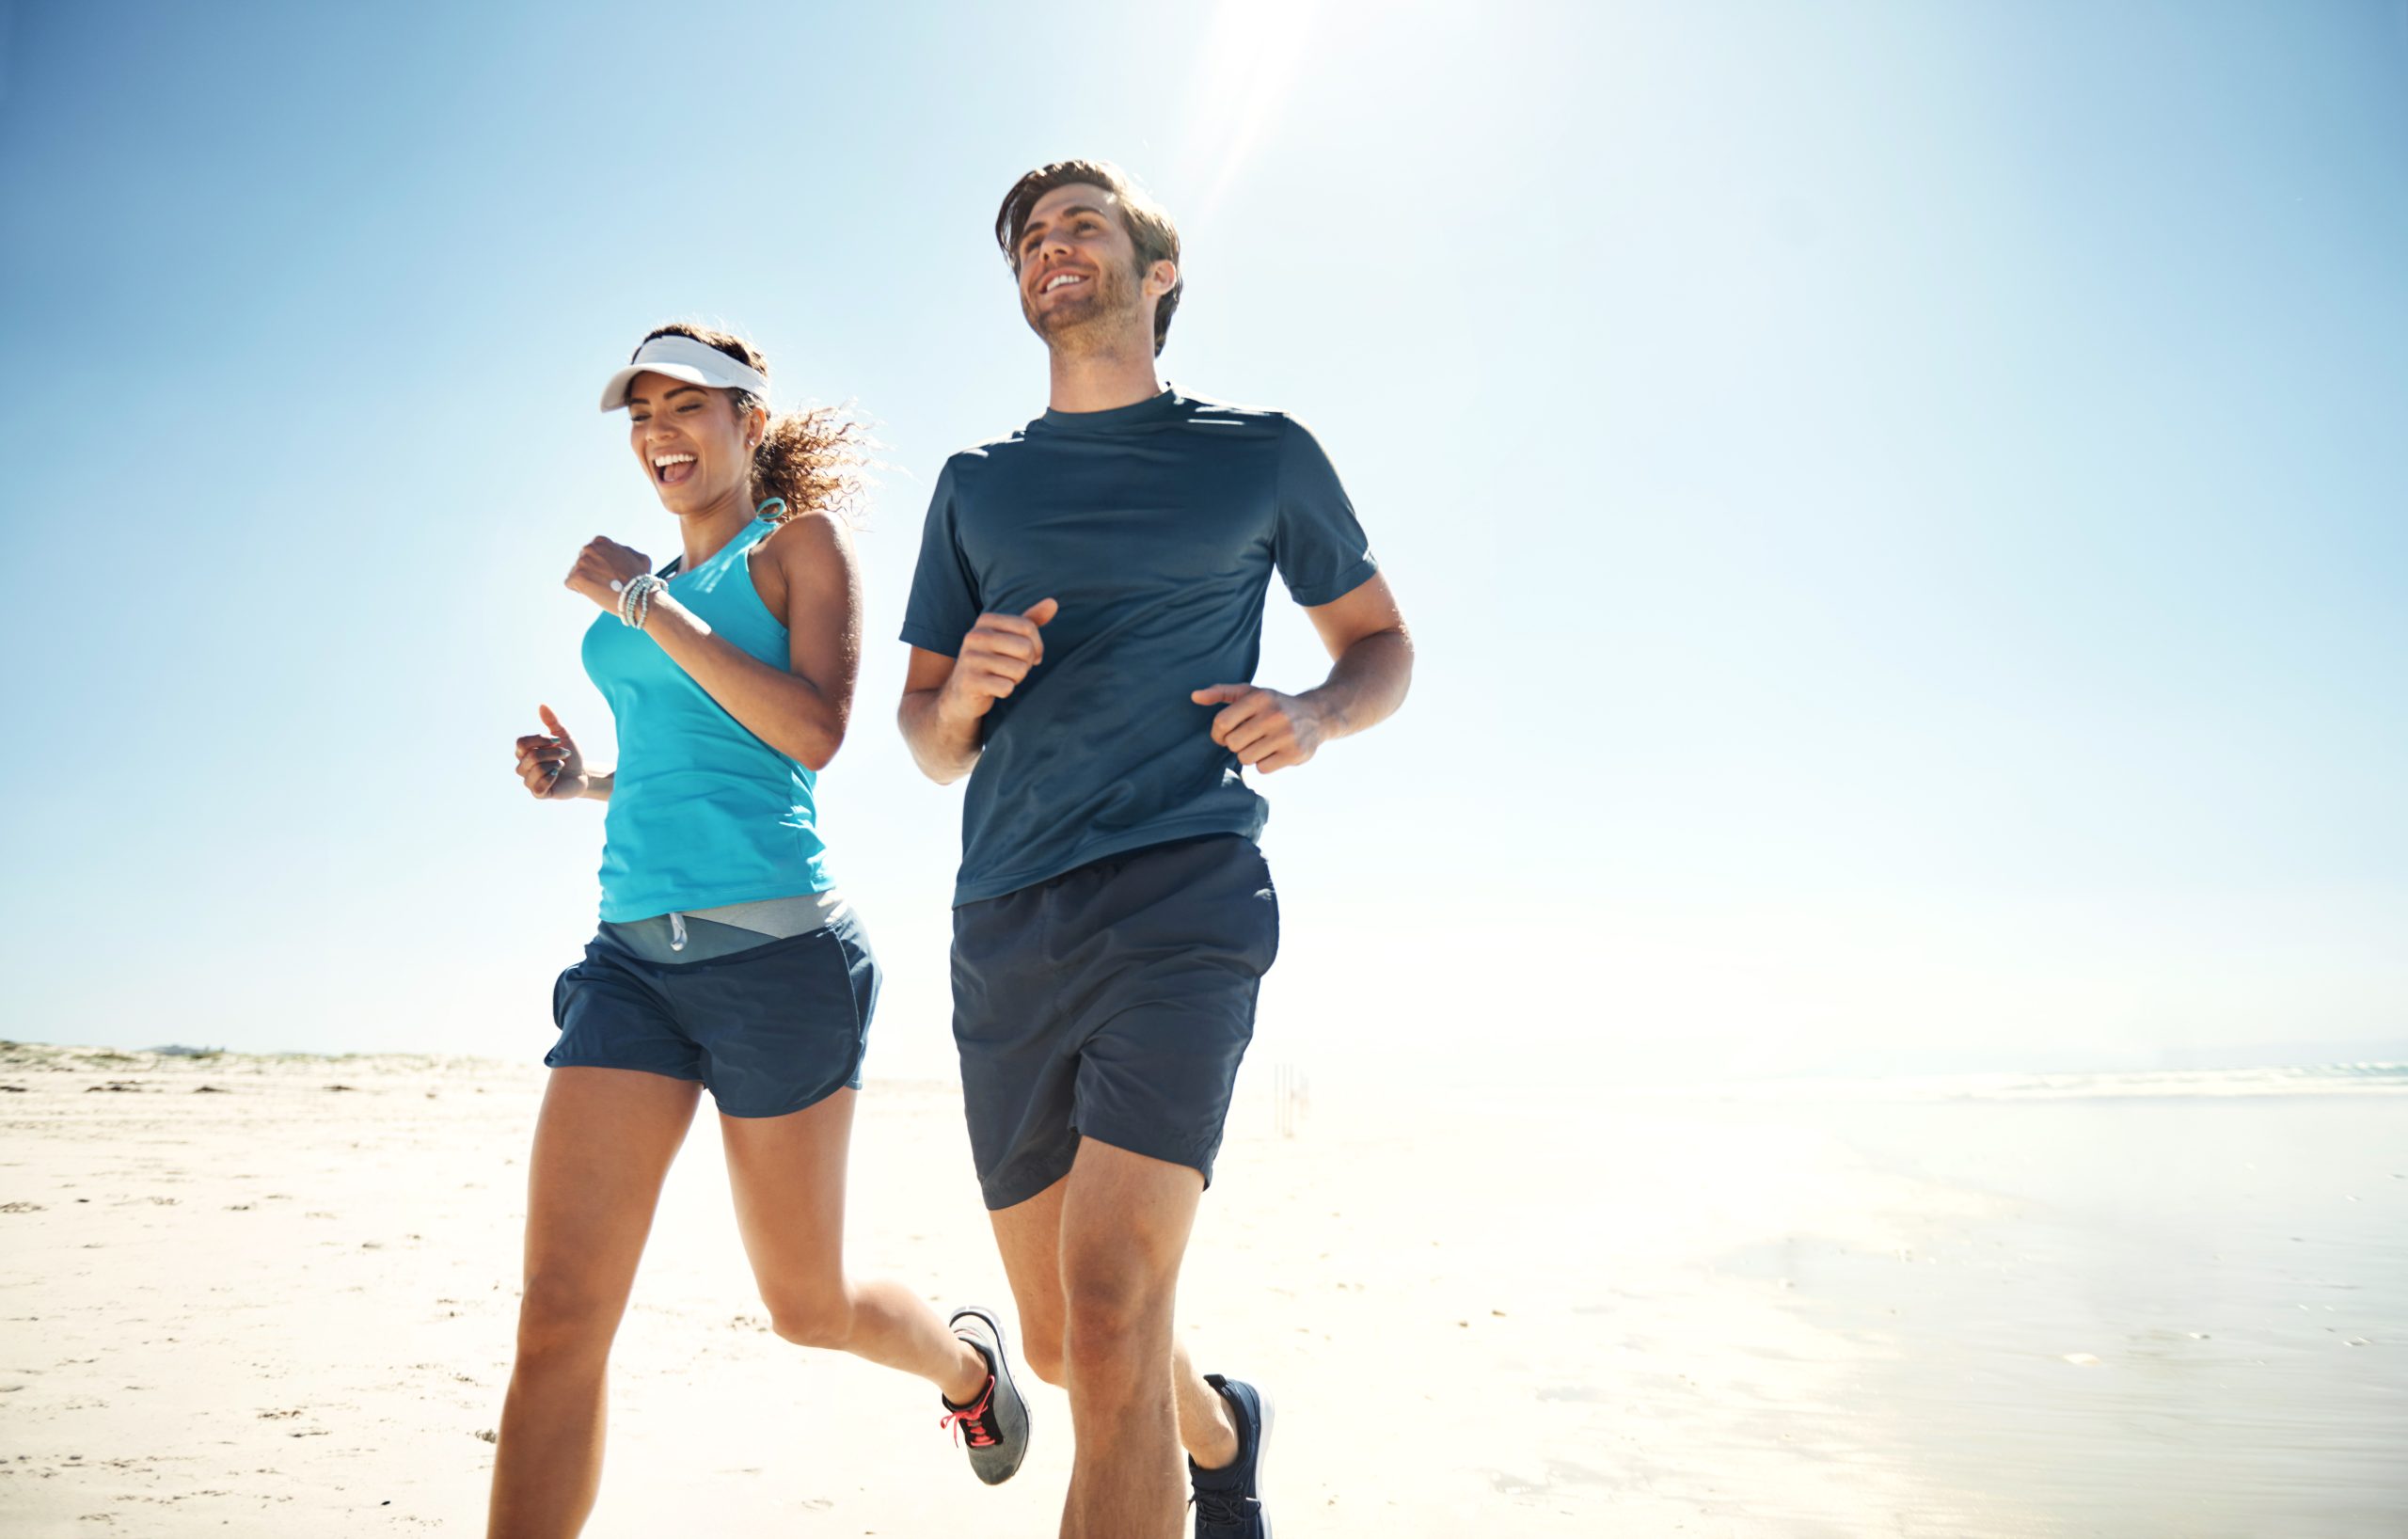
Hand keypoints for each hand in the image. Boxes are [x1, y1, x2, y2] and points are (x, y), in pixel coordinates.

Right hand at [513, 704, 585, 798]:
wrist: (582, 773)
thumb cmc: (569, 754)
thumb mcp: (563, 735)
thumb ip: (552, 721)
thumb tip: (542, 705)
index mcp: (524, 752)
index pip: (521, 743)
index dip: (540, 740)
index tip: (556, 740)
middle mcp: (522, 767)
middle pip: (531, 756)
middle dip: (553, 753)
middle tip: (565, 754)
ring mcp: (528, 781)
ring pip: (536, 770)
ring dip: (555, 764)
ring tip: (561, 765)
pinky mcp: (538, 793)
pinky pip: (540, 785)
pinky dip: (552, 777)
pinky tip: (558, 775)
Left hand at [566, 537, 652, 611]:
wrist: (638, 597)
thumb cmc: (641, 580)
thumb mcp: (639, 557)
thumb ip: (624, 550)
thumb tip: (616, 549)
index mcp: (601, 542)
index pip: (591, 551)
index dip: (598, 563)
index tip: (607, 572)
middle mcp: (590, 549)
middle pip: (582, 561)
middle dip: (590, 571)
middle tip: (603, 583)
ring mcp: (582, 563)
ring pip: (575, 572)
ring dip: (585, 581)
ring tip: (600, 589)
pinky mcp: (577, 577)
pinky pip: (570, 583)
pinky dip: (579, 589)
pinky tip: (592, 593)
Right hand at [937, 599, 1057, 723]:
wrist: (961, 693)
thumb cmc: (992, 662)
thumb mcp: (1010, 638)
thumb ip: (1031, 620)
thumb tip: (1053, 602)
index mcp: (986, 620)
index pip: (1028, 627)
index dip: (1037, 646)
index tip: (1028, 655)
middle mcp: (975, 636)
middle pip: (1026, 648)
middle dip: (1026, 664)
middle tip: (1011, 669)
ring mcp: (970, 658)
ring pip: (1019, 670)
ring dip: (1016, 679)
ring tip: (1000, 677)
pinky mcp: (969, 682)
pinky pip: (1007, 687)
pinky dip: (1005, 691)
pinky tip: (993, 688)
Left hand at [1190, 684, 1326, 773]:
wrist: (1317, 715)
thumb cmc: (1274, 705)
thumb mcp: (1250, 693)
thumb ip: (1220, 692)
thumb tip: (1194, 696)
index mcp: (1259, 698)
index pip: (1221, 723)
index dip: (1217, 733)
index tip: (1224, 734)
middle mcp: (1274, 714)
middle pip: (1232, 743)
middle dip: (1236, 744)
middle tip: (1248, 738)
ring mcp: (1286, 735)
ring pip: (1246, 758)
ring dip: (1250, 754)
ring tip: (1262, 744)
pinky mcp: (1295, 753)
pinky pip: (1262, 768)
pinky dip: (1264, 763)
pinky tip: (1274, 752)